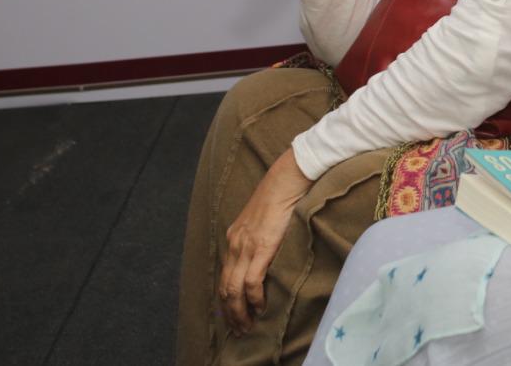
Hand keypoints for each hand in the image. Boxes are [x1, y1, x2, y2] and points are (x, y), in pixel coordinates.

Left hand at [218, 150, 313, 335]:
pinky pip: (251, 282)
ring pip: (233, 290)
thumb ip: (258, 236)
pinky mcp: (261, 248)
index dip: (226, 300)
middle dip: (229, 313)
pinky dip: (254, 299)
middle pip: (224, 288)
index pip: (224, 277)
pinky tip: (260, 307)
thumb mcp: (261, 219)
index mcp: (234, 238)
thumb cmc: (280, 195)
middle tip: (238, 330)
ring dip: (239, 312)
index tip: (233, 316)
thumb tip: (264, 254)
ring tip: (247, 326)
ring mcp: (246, 247)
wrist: (286, 179)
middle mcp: (234, 244)